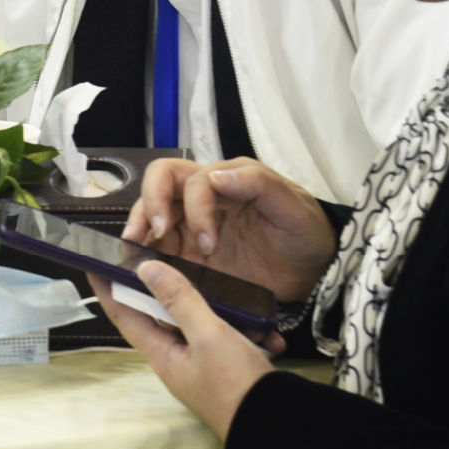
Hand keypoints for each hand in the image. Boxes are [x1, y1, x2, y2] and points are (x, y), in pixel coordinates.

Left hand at [91, 262, 276, 440]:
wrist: (277, 425)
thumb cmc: (236, 385)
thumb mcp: (208, 335)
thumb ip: (180, 300)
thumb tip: (146, 270)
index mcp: (163, 356)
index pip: (125, 317)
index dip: (110, 291)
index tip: (95, 266)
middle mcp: (178, 361)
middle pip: (163, 316)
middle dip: (166, 289)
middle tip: (164, 260)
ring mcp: (204, 366)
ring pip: (201, 324)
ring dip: (217, 308)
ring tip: (233, 293)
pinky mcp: (229, 368)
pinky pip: (230, 338)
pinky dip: (246, 329)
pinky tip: (266, 330)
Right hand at [125, 158, 337, 302]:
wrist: (313, 272)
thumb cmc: (305, 232)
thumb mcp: (292, 206)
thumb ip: (258, 184)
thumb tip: (215, 176)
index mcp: (228, 178)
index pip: (192, 179)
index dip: (194, 208)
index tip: (207, 242)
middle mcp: (205, 196)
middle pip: (160, 183)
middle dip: (149, 206)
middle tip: (149, 236)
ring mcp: (194, 225)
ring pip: (152, 213)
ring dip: (140, 228)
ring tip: (135, 252)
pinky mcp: (190, 253)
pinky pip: (160, 248)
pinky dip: (146, 254)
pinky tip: (143, 268)